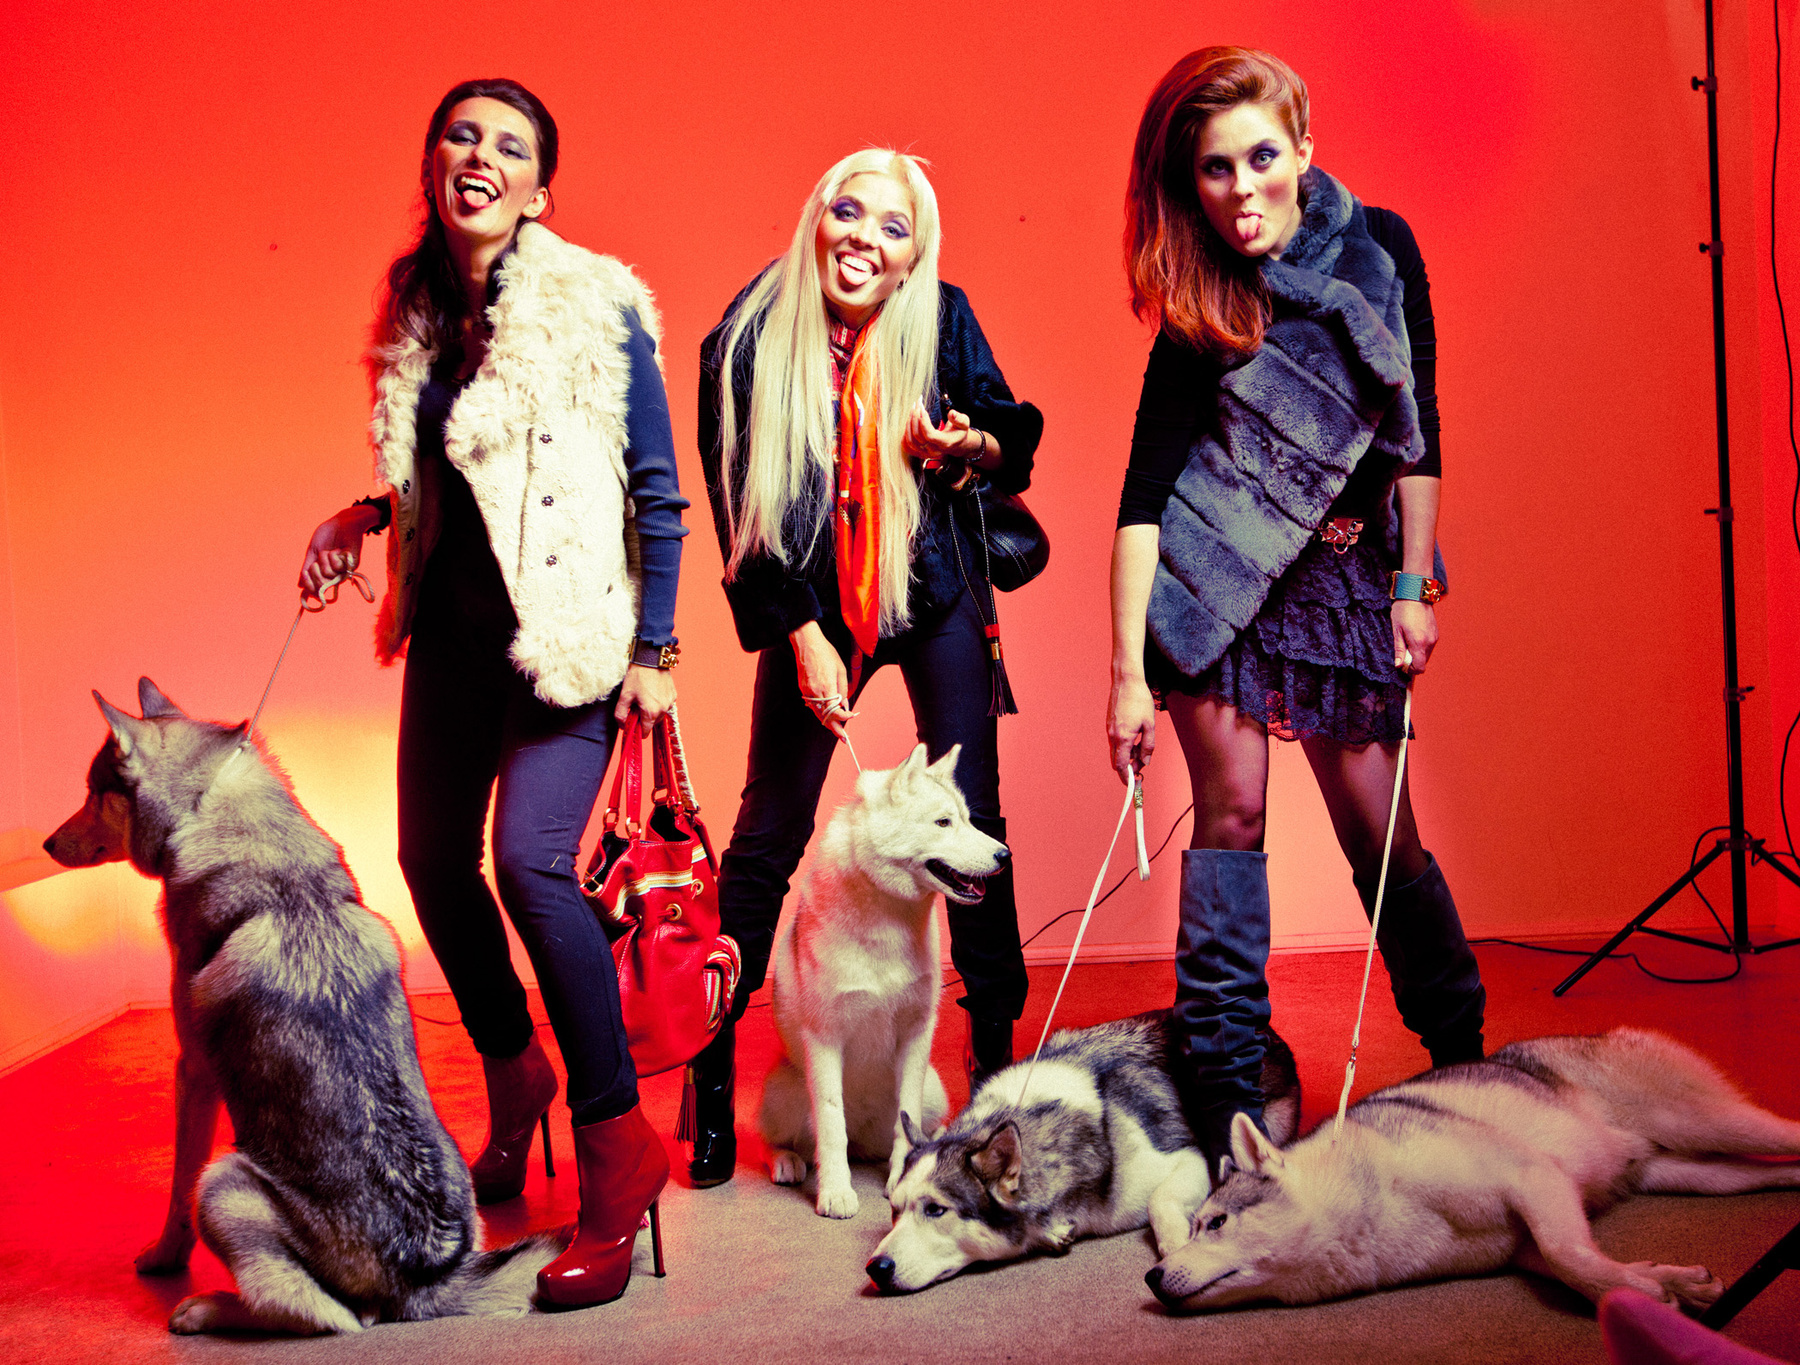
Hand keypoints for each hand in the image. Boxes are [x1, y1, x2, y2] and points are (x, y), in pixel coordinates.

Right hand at [299, 505, 378, 599]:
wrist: (340, 523)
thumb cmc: (326, 536)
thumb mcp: (312, 553)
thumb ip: (307, 568)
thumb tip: (300, 586)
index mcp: (324, 573)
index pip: (317, 589)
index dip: (309, 587)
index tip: (304, 579)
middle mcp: (335, 575)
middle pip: (320, 585)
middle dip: (314, 571)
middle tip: (317, 558)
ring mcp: (344, 571)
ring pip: (327, 574)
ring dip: (324, 558)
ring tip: (330, 550)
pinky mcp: (352, 565)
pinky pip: (337, 566)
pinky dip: (333, 556)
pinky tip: (339, 549)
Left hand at [615, 664, 675, 731]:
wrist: (651, 659)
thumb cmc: (637, 676)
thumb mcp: (624, 695)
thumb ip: (620, 714)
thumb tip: (623, 726)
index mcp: (651, 712)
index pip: (645, 732)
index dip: (637, 729)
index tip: (632, 720)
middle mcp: (663, 710)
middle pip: (652, 724)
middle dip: (644, 718)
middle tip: (636, 704)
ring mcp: (670, 703)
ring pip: (659, 715)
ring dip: (652, 711)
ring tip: (645, 697)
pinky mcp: (673, 695)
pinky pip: (665, 705)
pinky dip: (658, 703)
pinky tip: (652, 692)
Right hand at [790, 620, 855, 738]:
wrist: (807, 643)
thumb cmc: (826, 653)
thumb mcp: (841, 669)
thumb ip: (843, 689)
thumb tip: (845, 705)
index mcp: (826, 687)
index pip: (835, 711)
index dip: (844, 717)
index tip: (852, 716)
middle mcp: (815, 692)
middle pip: (825, 717)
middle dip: (835, 729)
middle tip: (844, 740)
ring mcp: (807, 692)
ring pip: (817, 713)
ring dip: (827, 722)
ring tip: (837, 730)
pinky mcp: (803, 689)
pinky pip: (813, 706)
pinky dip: (820, 712)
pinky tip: (827, 715)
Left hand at [902, 400, 980, 466]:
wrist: (956, 445)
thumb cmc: (959, 432)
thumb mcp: (964, 423)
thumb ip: (959, 419)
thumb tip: (952, 413)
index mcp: (944, 443)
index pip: (930, 435)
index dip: (923, 422)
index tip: (923, 409)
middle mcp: (934, 451)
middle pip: (917, 436)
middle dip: (915, 418)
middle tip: (917, 404)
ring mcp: (925, 454)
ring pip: (910, 441)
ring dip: (908, 424)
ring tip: (913, 410)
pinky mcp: (919, 454)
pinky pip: (906, 446)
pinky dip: (905, 434)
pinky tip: (909, 423)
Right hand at [1108, 674, 1157, 782]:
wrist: (1126, 680)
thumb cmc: (1140, 700)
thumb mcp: (1150, 725)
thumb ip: (1148, 746)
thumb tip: (1145, 762)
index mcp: (1123, 738)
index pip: (1122, 766)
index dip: (1128, 779)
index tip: (1135, 786)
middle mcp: (1112, 736)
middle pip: (1117, 762)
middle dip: (1129, 768)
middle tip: (1142, 766)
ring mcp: (1109, 730)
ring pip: (1117, 751)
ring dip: (1128, 755)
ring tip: (1142, 745)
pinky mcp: (1109, 724)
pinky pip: (1115, 741)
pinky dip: (1124, 745)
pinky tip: (1136, 736)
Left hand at [1391, 600, 1437, 675]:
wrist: (1416, 594)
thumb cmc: (1403, 610)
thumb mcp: (1396, 630)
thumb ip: (1399, 649)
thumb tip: (1398, 665)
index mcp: (1419, 643)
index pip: (1419, 668)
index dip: (1410, 670)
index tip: (1402, 663)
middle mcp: (1430, 642)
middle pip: (1423, 662)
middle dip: (1413, 661)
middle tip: (1402, 651)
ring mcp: (1434, 637)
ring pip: (1426, 655)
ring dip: (1417, 653)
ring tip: (1407, 640)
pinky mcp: (1436, 633)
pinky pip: (1429, 646)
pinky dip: (1422, 646)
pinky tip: (1413, 636)